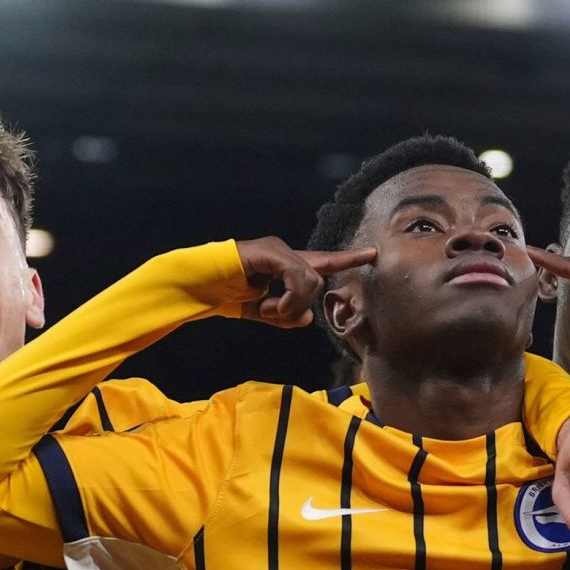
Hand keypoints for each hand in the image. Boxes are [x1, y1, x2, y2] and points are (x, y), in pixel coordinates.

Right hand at [233, 238, 376, 327]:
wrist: (198, 286)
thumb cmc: (225, 296)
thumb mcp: (261, 312)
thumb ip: (285, 316)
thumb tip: (308, 319)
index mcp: (285, 267)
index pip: (323, 262)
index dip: (347, 259)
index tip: (372, 252)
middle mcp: (285, 254)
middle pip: (317, 281)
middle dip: (299, 306)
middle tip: (273, 314)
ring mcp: (277, 250)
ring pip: (310, 281)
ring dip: (290, 305)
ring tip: (265, 308)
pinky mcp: (270, 252)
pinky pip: (296, 277)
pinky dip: (285, 298)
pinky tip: (265, 303)